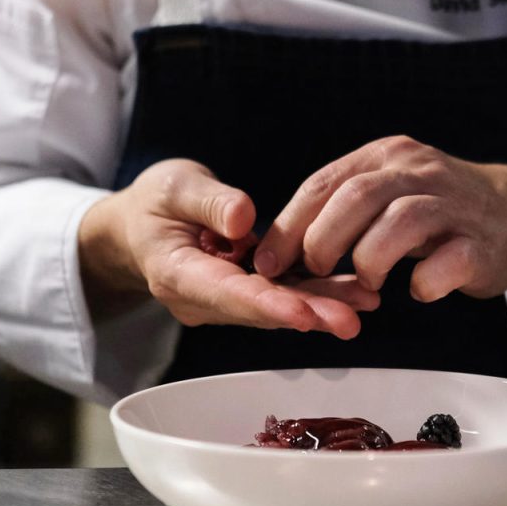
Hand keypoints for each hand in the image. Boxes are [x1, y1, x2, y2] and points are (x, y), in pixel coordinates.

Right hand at [79, 159, 379, 337]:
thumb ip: (209, 202)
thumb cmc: (155, 202)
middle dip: (308, 314)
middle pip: (260, 309)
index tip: (303, 313)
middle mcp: (202, 299)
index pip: (227, 293)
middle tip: (352, 318)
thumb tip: (244, 219)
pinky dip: (316, 293)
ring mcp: (223, 301)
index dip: (268, 304)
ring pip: (276, 306)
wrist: (140, 225)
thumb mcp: (174, 187)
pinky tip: (354, 291)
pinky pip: (281, 295)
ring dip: (321, 305)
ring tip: (365, 302)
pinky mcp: (242, 293)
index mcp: (177, 274)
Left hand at [253, 136, 506, 301]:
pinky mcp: (483, 243)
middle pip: (357, 197)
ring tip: (367, 282)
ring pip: (401, 222)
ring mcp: (455, 205)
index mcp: (387, 157)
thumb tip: (280, 247)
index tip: (268, 262)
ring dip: (370, 260)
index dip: (289, 226)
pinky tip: (418, 290)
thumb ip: (343, 208)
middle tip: (314, 273)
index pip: (324, 184)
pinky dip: (425, 282)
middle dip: (323, 242)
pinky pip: (449, 262)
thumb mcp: (389, 192)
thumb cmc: (440, 211)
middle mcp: (419, 171)